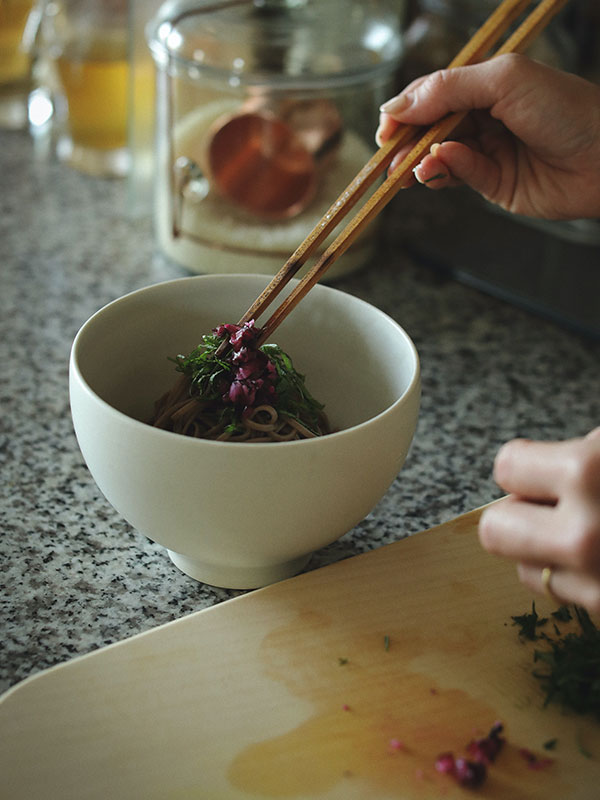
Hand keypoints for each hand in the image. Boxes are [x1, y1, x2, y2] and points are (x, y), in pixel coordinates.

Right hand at [376, 54, 599, 220]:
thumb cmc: (567, 109)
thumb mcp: (504, 81)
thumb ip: (449, 89)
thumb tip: (399, 104)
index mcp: (486, 84)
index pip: (433, 94)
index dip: (406, 109)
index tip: (386, 126)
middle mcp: (484, 116)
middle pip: (430, 127)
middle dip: (407, 141)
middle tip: (390, 154)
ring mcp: (488, 151)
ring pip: (438, 155)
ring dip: (420, 162)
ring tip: (413, 168)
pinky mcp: (493, 183)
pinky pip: (458, 176)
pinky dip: (445, 172)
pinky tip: (438, 168)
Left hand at [478, 428, 599, 613]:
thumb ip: (577, 458)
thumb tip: (537, 468)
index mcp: (586, 472)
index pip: (507, 467)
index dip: (528, 466)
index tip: (544, 467)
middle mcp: (585, 532)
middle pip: (495, 529)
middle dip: (519, 516)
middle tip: (555, 507)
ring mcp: (597, 582)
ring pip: (528, 572)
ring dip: (548, 555)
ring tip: (590, 536)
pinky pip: (568, 599)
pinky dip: (581, 582)